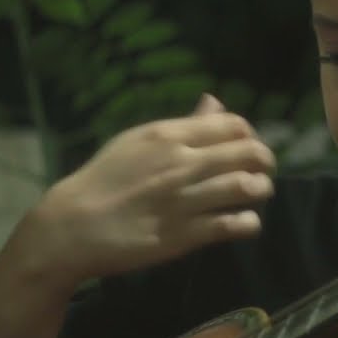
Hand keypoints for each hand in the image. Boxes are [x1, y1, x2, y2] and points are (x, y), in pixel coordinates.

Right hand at [24, 94, 275, 288]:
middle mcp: (181, 164)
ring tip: (257, 195)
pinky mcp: (184, 235)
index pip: (232, 125)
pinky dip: (248, 222)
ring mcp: (184, 200)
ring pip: (246, 187)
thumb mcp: (138, 140)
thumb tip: (215, 102)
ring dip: (260, 190)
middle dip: (265, 162)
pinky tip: (245, 222)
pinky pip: (232, 225)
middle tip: (263, 172)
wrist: (73, 226)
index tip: (248, 148)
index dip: (250, 136)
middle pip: (248, 154)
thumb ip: (183, 124)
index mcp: (169, 136)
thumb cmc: (104, 180)